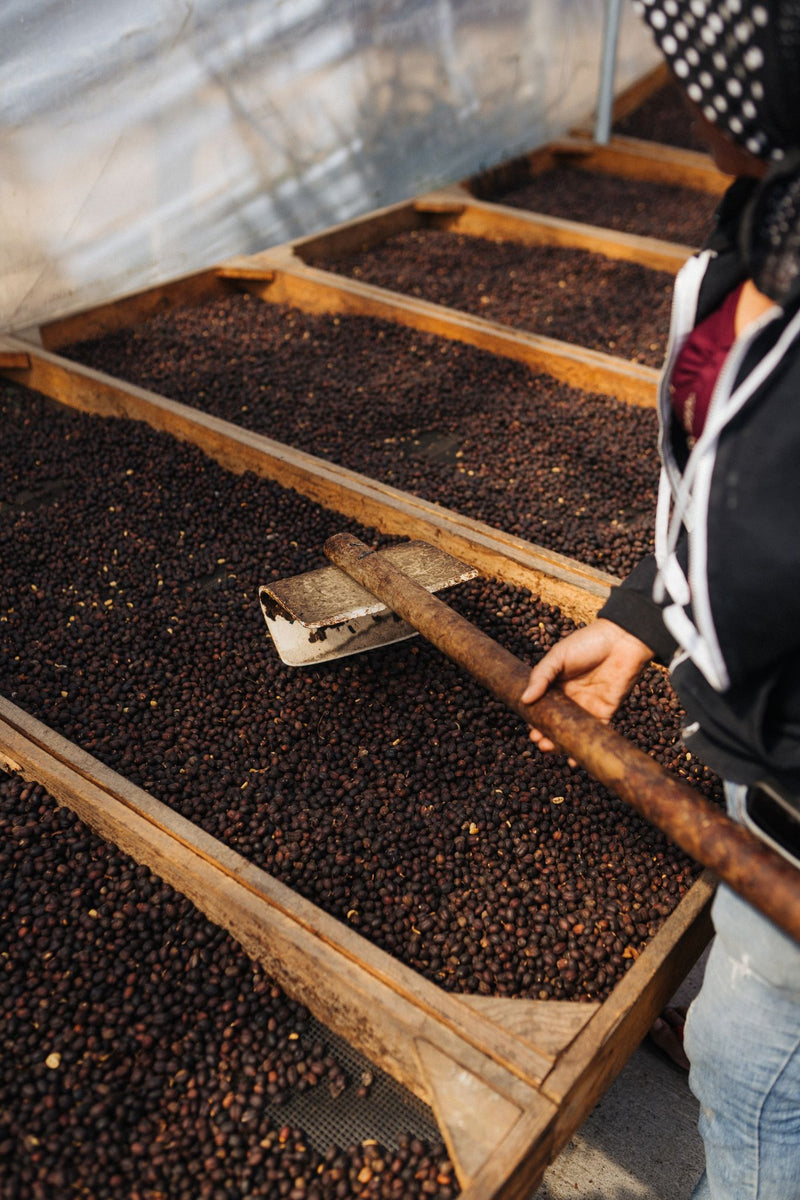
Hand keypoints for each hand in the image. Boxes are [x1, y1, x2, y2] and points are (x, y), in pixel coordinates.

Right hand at [521, 619, 652, 754]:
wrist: (621, 641)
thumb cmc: (588, 643)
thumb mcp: (558, 656)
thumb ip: (541, 676)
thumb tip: (524, 700)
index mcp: (556, 685)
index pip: (541, 707)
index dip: (535, 720)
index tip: (531, 731)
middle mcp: (570, 698)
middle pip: (555, 722)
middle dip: (546, 735)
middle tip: (540, 742)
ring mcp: (587, 707)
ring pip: (571, 731)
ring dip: (561, 743)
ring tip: (551, 749)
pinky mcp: (605, 712)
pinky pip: (593, 733)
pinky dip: (584, 746)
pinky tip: (574, 757)